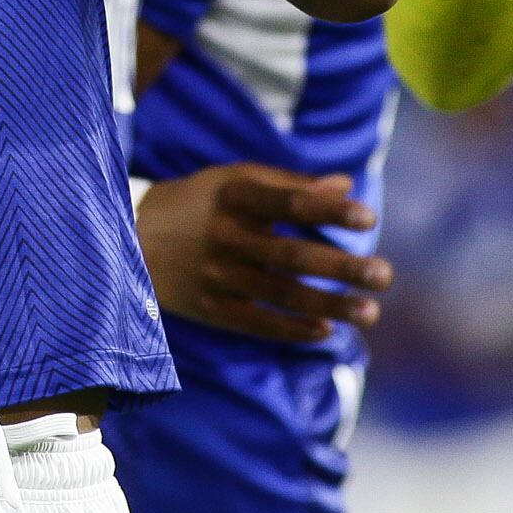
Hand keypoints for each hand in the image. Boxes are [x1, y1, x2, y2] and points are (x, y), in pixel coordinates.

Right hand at [138, 165, 393, 345]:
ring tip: (371, 312)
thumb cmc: (197, 203)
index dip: (329, 210)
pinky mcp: (209, 307)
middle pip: (291, 255)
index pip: (288, 203)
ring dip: (329, 305)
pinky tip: (327, 331)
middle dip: (342, 267)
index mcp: (232, 197)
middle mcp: (224, 237)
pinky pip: (258, 323)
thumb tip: (345, 186)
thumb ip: (289, 184)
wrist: (127, 239)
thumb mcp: (234, 181)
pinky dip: (293, 329)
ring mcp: (216, 276)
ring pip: (281, 295)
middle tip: (384, 275)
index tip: (369, 218)